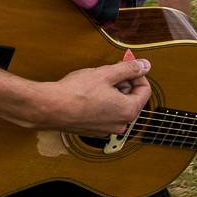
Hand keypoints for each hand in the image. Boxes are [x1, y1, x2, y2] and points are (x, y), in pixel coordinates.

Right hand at [32, 55, 150, 136]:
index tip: (126, 66)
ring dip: (111, 92)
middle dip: (123, 83)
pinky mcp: (94, 130)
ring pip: (117, 106)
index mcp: (128, 111)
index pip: (145, 90)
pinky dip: (102, 103)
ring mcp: (106, 130)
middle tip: (108, 72)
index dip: (137, 74)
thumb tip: (145, 65)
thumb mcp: (106, 73)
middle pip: (131, 99)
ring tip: (96, 83)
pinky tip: (88, 94)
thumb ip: (129, 69)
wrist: (51, 108)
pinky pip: (105, 114)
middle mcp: (120, 124)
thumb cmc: (76, 92)